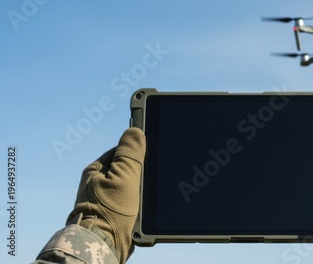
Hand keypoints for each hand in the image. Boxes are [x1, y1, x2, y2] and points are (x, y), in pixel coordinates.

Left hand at [67, 128, 145, 263]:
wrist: (103, 245)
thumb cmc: (109, 210)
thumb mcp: (123, 176)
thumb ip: (129, 153)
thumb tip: (134, 130)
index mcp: (95, 171)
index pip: (119, 151)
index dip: (136, 150)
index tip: (151, 149)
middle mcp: (97, 185)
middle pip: (125, 169)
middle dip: (140, 172)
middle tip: (154, 175)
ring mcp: (105, 201)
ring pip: (130, 188)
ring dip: (141, 190)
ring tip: (150, 195)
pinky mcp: (113, 216)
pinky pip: (131, 204)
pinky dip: (140, 205)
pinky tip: (147, 209)